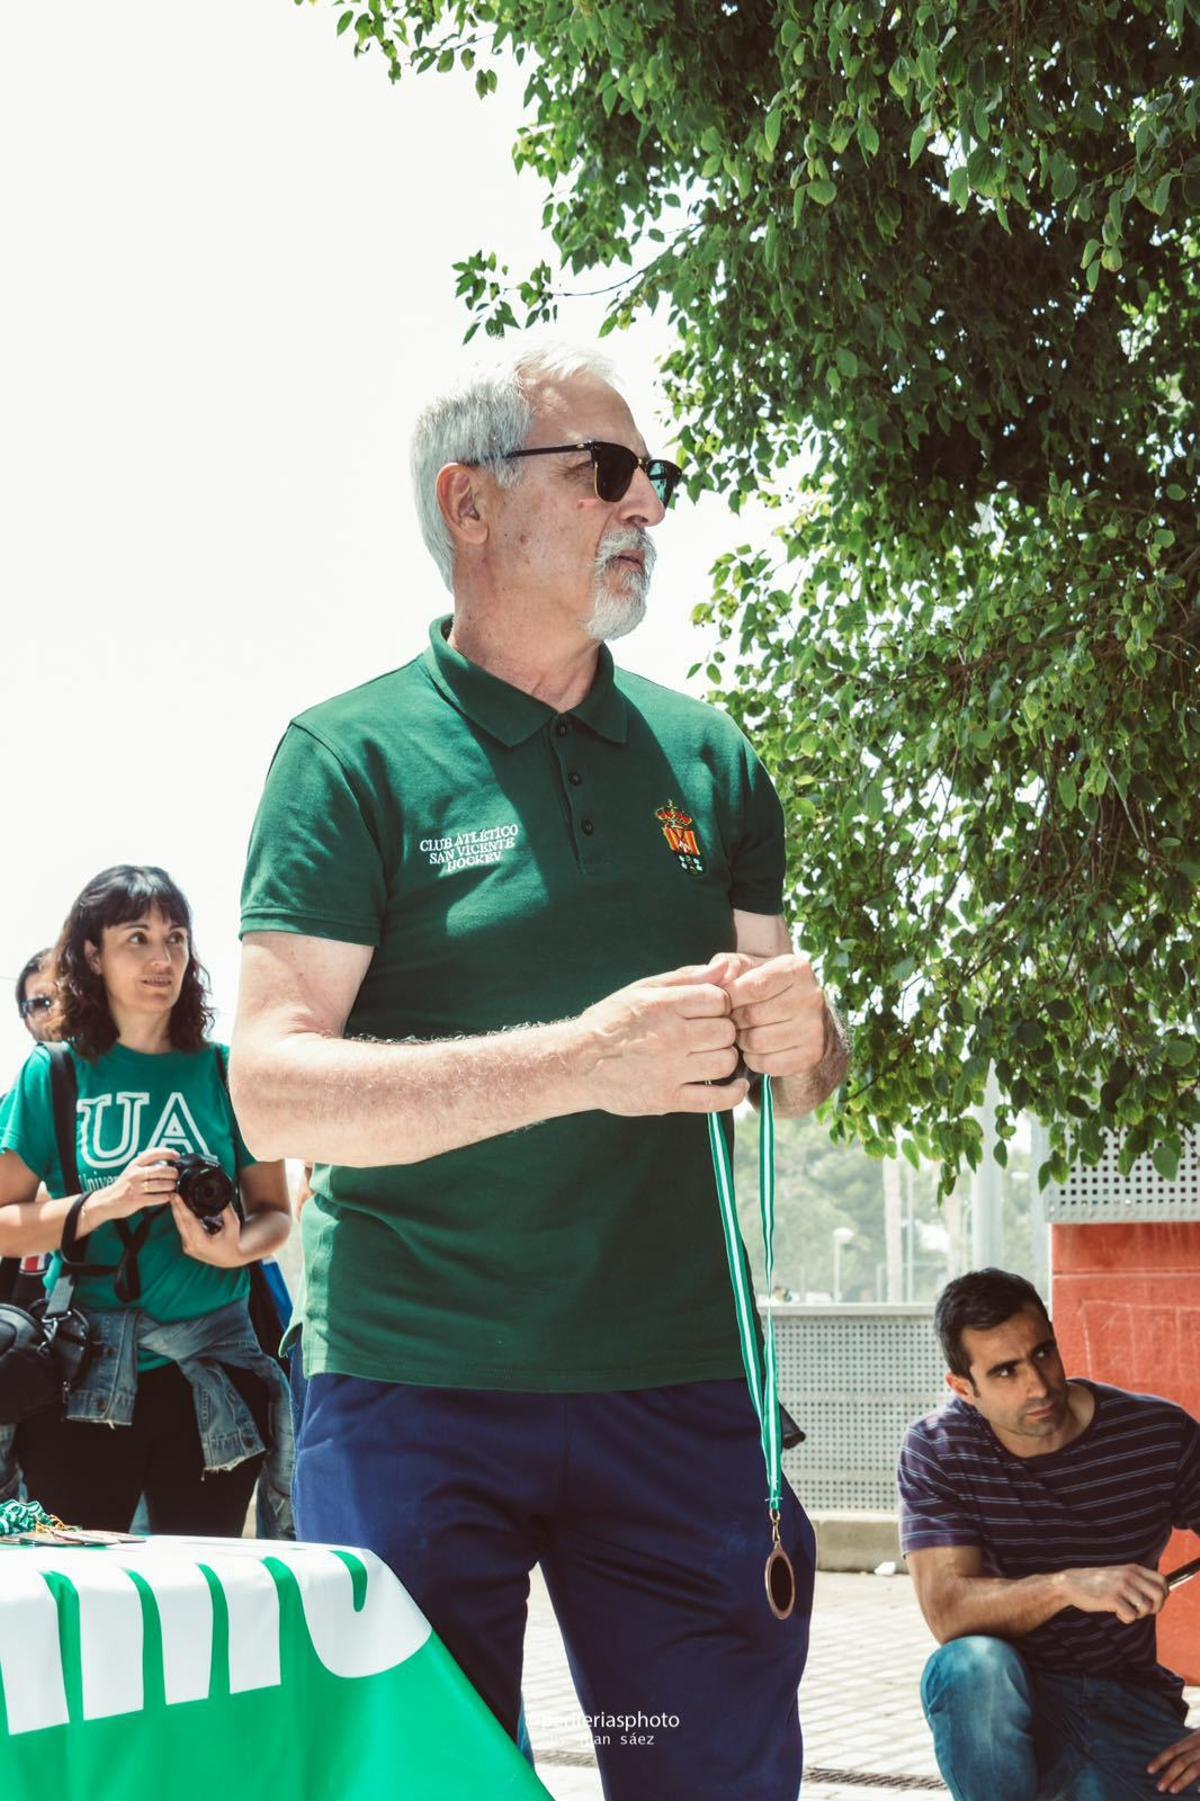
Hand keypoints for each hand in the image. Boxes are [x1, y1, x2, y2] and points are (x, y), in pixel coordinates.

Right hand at [99, 1148, 179, 1220]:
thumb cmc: (123, 1186)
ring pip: (160, 1184)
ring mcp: (135, 1187)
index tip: (177, 1156)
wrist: (106, 1201)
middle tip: (177, 1175)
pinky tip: (169, 1196)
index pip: (153, 1153)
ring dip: (171, 1186)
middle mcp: (135, 1174)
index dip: (167, 1152)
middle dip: (173, 1173)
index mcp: (134, 1164)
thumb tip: (167, 1159)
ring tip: (174, 1186)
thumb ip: (146, 1165)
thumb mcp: (132, 1171)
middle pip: (160, 1170)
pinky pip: (157, 1198)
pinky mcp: (137, 1200)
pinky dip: (166, 1197)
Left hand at [169, 1195, 246, 1267]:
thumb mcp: (233, 1225)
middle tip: (172, 1193)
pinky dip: (181, 1218)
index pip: (188, 1221)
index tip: (175, 1197)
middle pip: (180, 1222)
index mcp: (201, 1242)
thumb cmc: (232, 1242)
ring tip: (175, 1198)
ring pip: (179, 1226)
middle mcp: (191, 1246)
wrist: (229, 1259)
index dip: (181, 1207)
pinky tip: (179, 1209)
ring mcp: (187, 1247)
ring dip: (177, 1212)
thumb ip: (227, 1211)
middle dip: (176, 1207)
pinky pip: (182, 1229)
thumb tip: (221, 1195)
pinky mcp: (187, 1246)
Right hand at [577, 965, 746, 1115]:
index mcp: (661, 1006)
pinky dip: (733, 1093)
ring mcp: (668, 1071)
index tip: (708, 1010)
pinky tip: (734, 1084)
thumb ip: (686, 978)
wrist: (578, 1064)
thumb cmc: (611, 1022)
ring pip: (726, 1062)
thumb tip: (725, 967)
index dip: (719, 1003)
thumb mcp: (643, 990)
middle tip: (709, 1033)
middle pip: (726, 1030)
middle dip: (723, 1029)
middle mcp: (667, 1037)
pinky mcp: (666, 1100)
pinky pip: (716, 1100)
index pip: (719, 999)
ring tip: (710, 1054)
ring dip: (725, 1057)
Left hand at [706, 951, 828, 1079]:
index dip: (729, 997)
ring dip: (742, 1040)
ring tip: (745, 1031)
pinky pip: (766, 1063)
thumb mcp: (749, 968)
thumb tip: (718, 974)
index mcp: (796, 969)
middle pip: (752, 1016)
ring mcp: (815, 1028)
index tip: (723, 1002)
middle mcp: (811, 997)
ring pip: (757, 1042)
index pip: (752, 987)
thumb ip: (729, 965)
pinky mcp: (811, 1055)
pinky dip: (754, 1059)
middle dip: (735, 1019)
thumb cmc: (766, 989)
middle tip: (734, 1019)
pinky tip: (758, 1048)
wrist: (802, 1020)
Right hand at [1060, 1563, 1167, 1623]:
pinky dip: (1126, 1619)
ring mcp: (1121, 1586)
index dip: (1163, 1595)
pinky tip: (1116, 1613)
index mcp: (1133, 1569)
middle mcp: (1129, 1575)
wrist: (1072, 1584)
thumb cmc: (1098, 1583)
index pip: (1162, 1581)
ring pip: (1146, 1608)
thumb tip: (1160, 1596)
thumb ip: (1137, 1581)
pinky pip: (1132, 1616)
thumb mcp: (1120, 1575)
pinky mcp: (1113, 1598)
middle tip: (1142, 1611)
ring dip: (1138, 1614)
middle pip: (1159, 1595)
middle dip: (1155, 1608)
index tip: (1153, 1602)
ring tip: (1125, 1610)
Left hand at [1148, 1728, 1199, 1793]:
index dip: (1161, 1760)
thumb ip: (1189, 1747)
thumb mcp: (1199, 1737)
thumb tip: (1174, 1757)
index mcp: (1193, 1739)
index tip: (1149, 1770)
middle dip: (1169, 1774)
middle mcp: (1199, 1745)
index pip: (1173, 1750)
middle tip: (1159, 1787)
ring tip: (1172, 1790)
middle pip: (1181, 1761)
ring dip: (1182, 1780)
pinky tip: (1198, 1792)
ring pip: (1194, 1768)